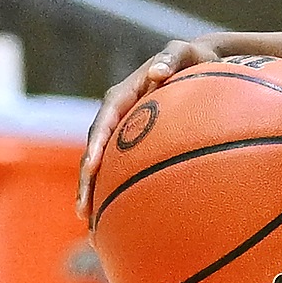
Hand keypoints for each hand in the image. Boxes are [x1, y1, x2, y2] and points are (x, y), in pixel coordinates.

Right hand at [80, 37, 231, 215]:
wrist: (197, 64)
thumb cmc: (192, 59)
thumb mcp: (183, 52)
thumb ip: (170, 58)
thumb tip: (157, 71)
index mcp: (121, 97)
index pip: (103, 124)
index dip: (96, 146)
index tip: (91, 168)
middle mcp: (115, 118)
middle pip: (94, 153)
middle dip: (87, 183)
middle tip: (84, 211)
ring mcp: (121, 134)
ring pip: (102, 169)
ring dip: (95, 196)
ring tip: (92, 230)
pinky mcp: (132, 146)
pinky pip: (119, 171)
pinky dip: (115, 194)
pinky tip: (118, 222)